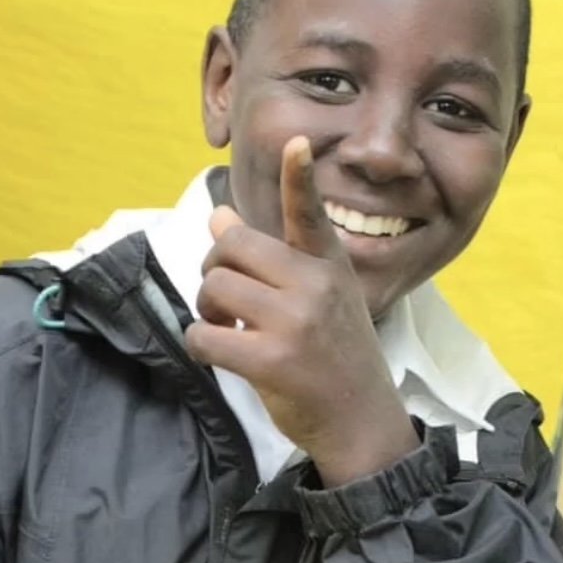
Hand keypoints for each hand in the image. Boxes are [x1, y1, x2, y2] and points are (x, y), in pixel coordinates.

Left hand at [185, 137, 419, 485]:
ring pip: (214, 286)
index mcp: (328, 266)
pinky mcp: (270, 360)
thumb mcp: (319, 300)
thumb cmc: (334, 357)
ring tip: (229, 329)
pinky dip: (200, 343)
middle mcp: (314, 286)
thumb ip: (272, 259)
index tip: (294, 141)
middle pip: (231, 247)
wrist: (361, 421)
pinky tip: (221, 354)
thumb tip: (218, 216)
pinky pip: (204, 335)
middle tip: (224, 298)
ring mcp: (294, 322)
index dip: (298, 176)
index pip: (310, 213)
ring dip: (207, 309)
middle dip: (214, 269)